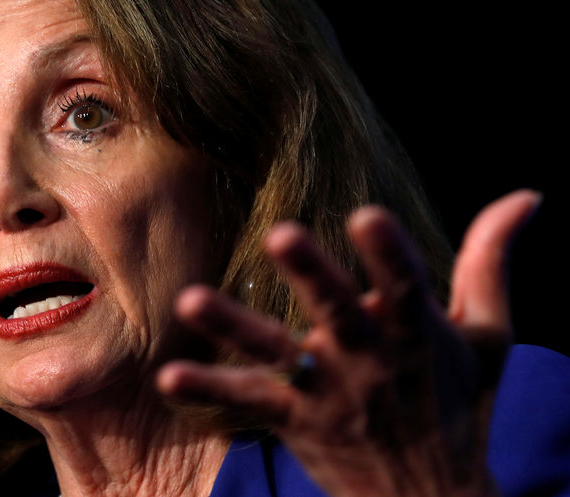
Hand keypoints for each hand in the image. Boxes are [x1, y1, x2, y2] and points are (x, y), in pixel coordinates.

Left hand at [157, 190, 541, 496]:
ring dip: (235, 328)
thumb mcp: (490, 336)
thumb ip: (494, 262)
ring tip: (191, 299)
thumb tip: (528, 194)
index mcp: (416, 333)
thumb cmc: (460, 406)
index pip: (407, 285)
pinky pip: (248, 403)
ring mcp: (327, 393)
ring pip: (277, 354)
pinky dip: (210, 391)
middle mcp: (368, 360)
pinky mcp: (296, 421)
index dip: (390, 252)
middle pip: (337, 312)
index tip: (367, 214)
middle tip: (282, 234)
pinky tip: (169, 376)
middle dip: (313, 275)